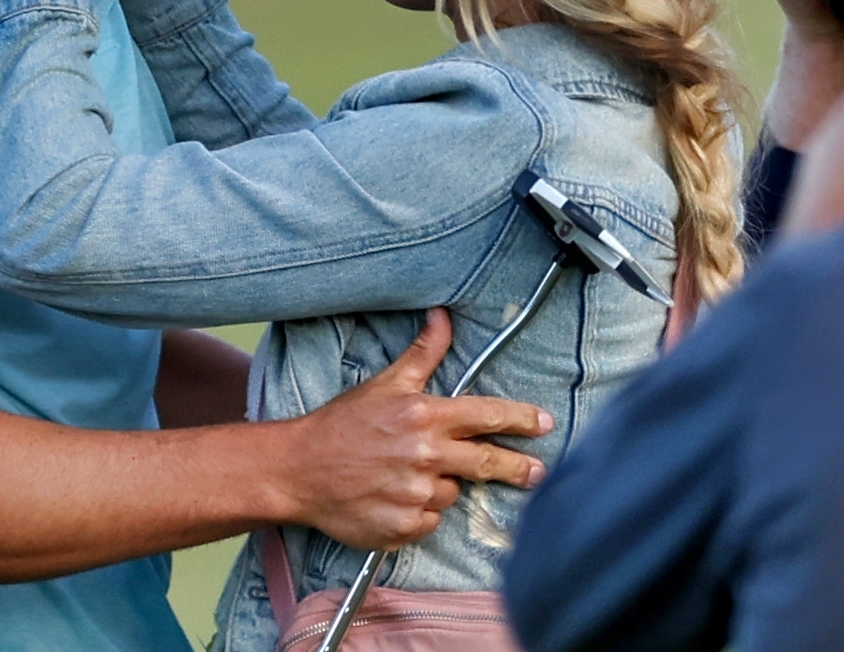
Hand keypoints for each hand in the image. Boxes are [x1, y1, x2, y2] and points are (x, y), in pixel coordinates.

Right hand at [272, 309, 552, 550]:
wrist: (298, 469)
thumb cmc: (341, 425)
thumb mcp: (385, 384)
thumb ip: (423, 354)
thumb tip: (443, 317)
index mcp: (425, 417)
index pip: (487, 415)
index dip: (521, 419)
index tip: (545, 424)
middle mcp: (426, 456)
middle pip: (488, 462)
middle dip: (517, 468)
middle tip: (537, 473)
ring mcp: (415, 494)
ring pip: (452, 493)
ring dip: (440, 485)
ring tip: (406, 474)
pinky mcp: (404, 526)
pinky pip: (430, 521)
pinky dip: (418, 512)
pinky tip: (394, 497)